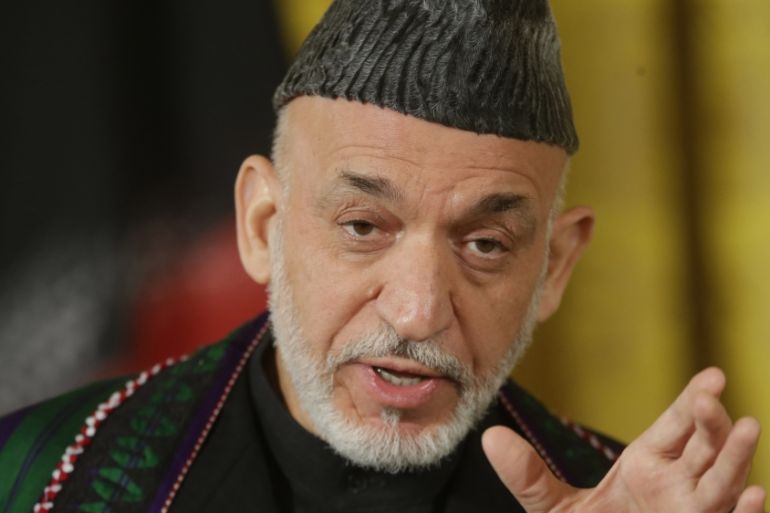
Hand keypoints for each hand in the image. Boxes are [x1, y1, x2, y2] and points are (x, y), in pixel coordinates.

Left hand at [482, 368, 765, 512]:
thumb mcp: (554, 509)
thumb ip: (528, 476)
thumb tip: (488, 437)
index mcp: (648, 467)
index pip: (676, 427)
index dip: (692, 401)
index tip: (711, 375)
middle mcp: (677, 487)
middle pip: (704, 447)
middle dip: (710, 421)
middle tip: (710, 396)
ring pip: (722, 482)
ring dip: (737, 457)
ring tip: (748, 425)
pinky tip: (755, 495)